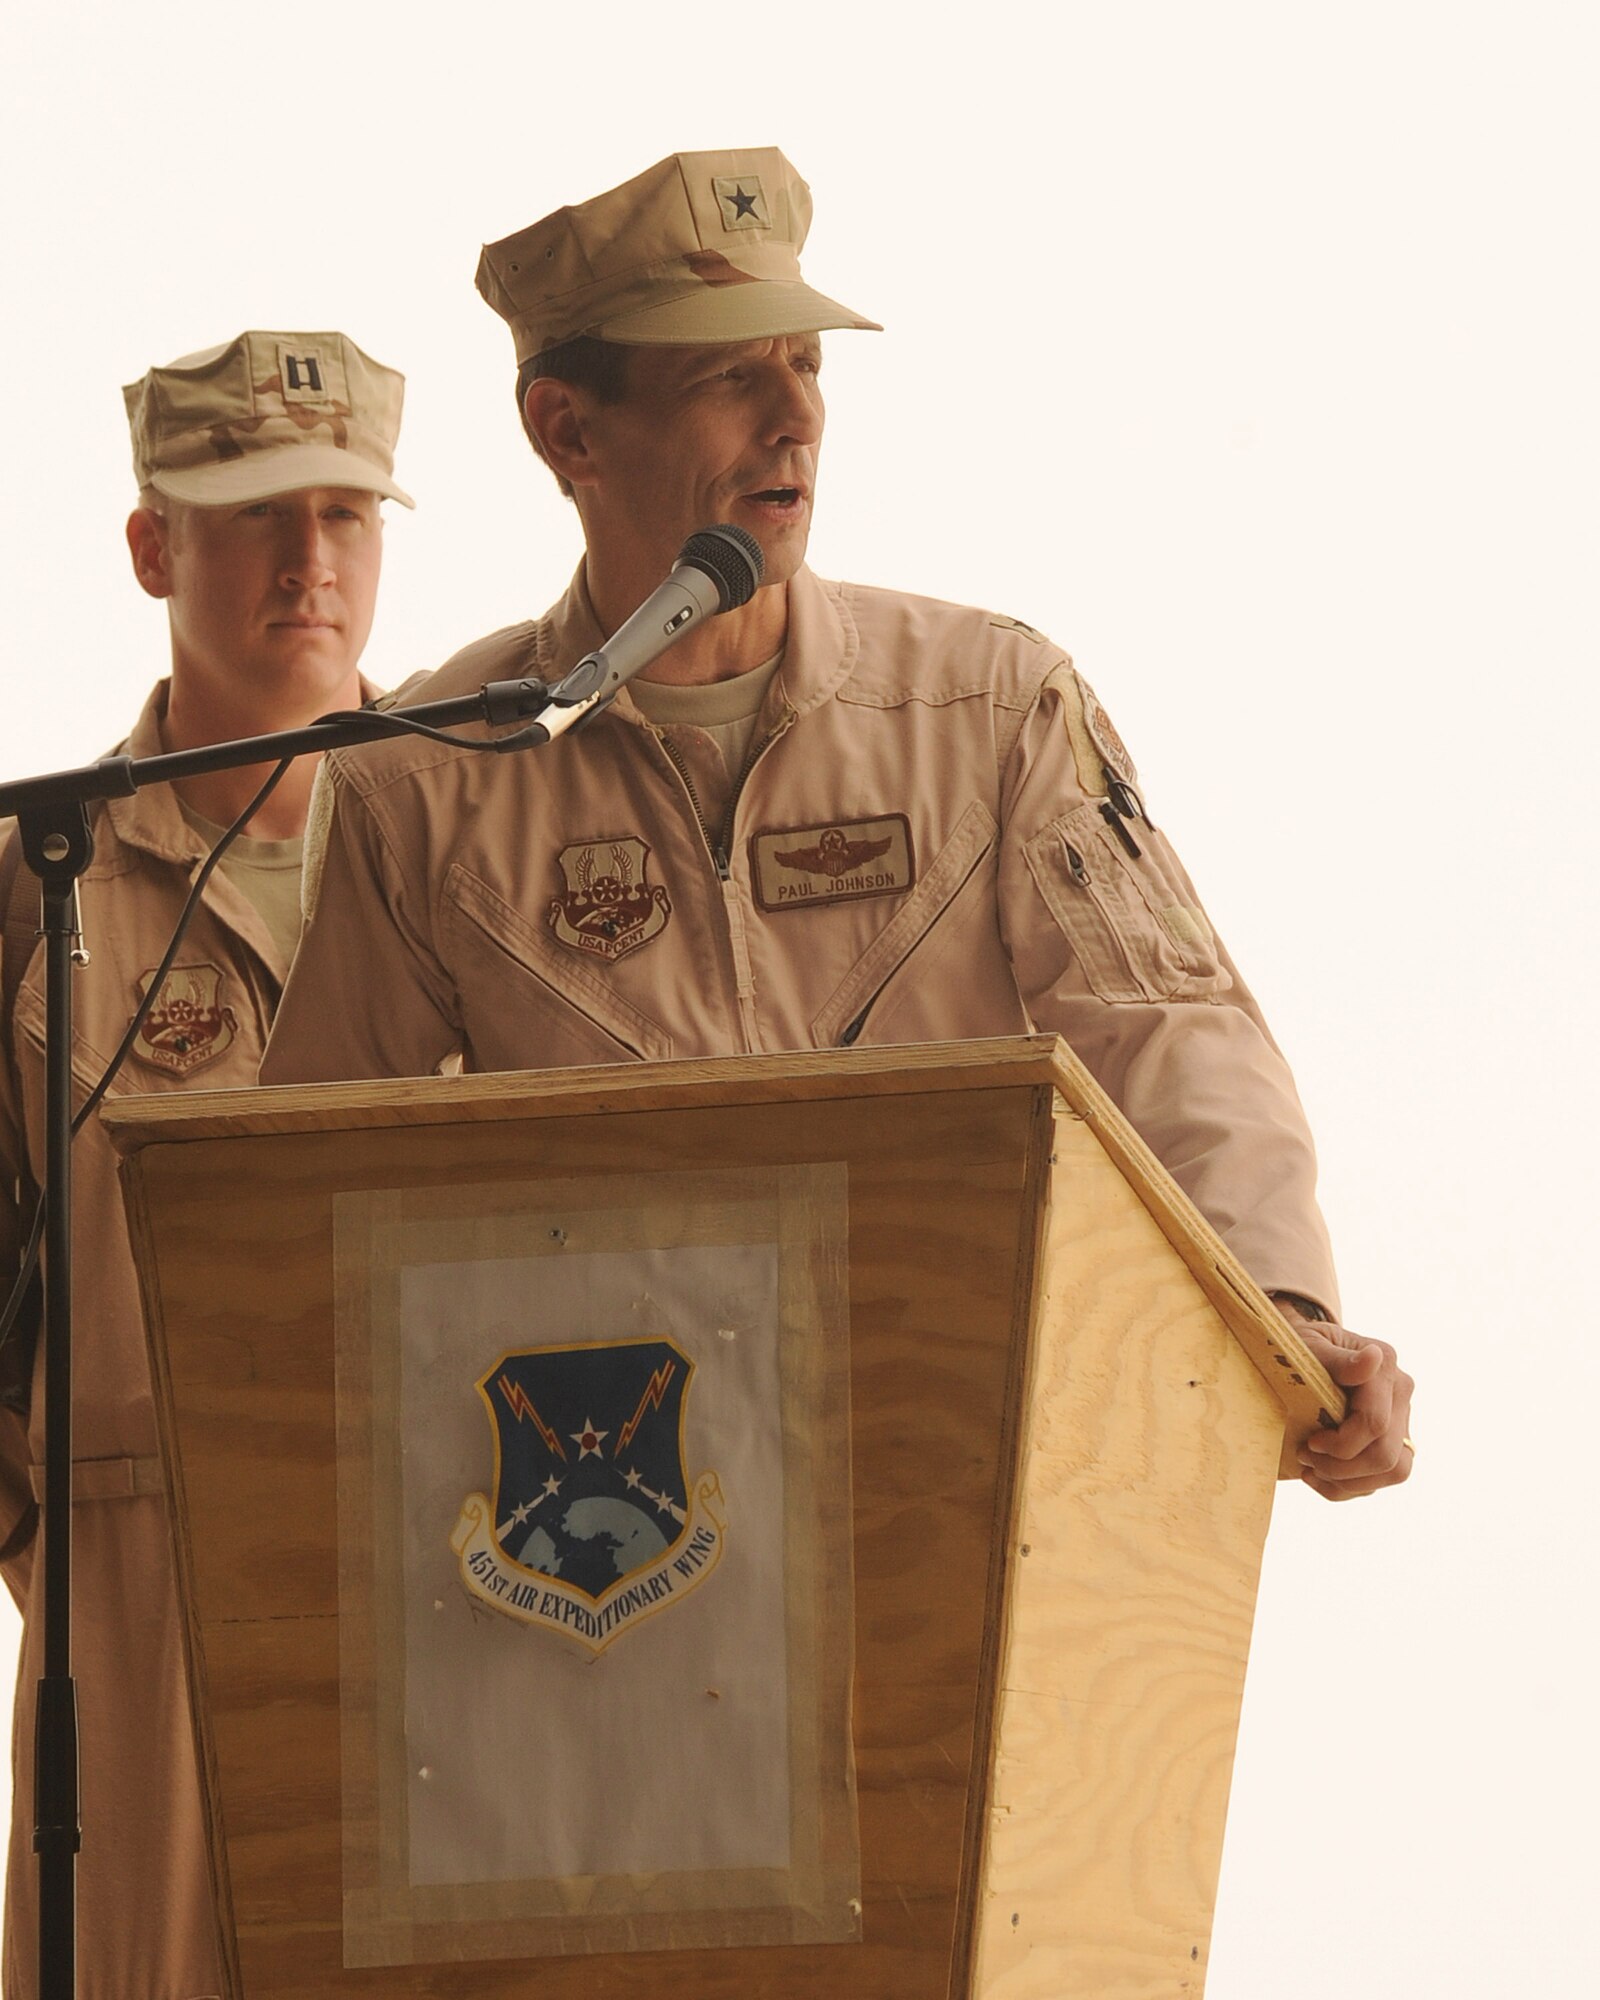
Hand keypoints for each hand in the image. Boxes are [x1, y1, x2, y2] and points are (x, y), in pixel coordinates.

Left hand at [1275, 1305, 1415, 1500]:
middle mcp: (1400, 1394)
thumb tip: (1372, 1358)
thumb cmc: (1299, 1346)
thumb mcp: (1308, 1346)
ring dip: (1347, 1482)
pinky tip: (1318, 1477)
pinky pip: (1383, 1480)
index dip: (1341, 1443)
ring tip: (1311, 1469)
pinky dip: (1347, 1488)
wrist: (1300, 1351)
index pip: (1374, 1423)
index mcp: (1385, 1366)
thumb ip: (1339, 1359)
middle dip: (1340, 1467)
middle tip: (1304, 1456)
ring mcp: (1401, 1420)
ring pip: (1394, 1472)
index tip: (1309, 1441)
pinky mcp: (1393, 1442)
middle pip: (1385, 1454)